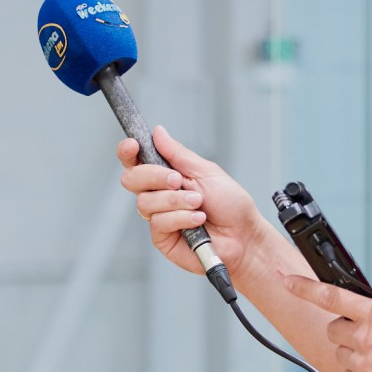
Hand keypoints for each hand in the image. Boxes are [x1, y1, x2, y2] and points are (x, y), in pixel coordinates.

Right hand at [117, 126, 269, 276]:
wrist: (243, 235)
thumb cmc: (230, 204)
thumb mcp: (206, 171)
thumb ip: (178, 154)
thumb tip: (158, 133)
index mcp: (166, 175)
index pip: (136, 161)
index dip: (128, 152)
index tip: (133, 145)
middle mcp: (158, 195)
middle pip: (132, 179)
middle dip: (154, 176)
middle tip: (178, 180)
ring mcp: (158, 217)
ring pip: (145, 202)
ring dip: (175, 200)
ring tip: (198, 203)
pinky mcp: (161, 238)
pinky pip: (158, 222)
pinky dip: (181, 218)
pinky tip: (198, 220)